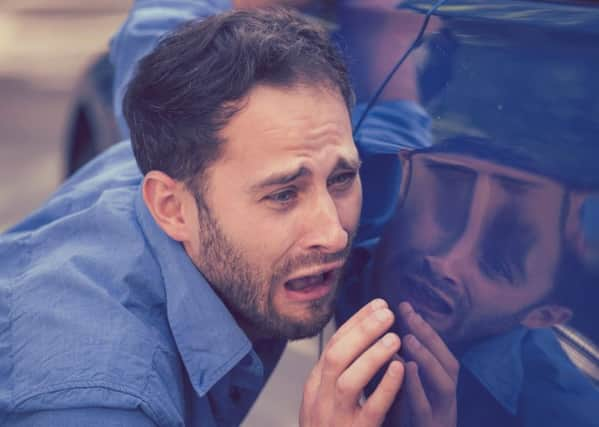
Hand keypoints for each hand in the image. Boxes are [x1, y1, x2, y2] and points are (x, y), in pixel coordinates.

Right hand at [300, 299, 404, 426]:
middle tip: (388, 312)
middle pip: (336, 356)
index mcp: (314, 387)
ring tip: (395, 337)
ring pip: (349, 380)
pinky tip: (401, 369)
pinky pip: (371, 409)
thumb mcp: (325, 401)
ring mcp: (335, 419)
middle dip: (362, 330)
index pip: (333, 346)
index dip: (356, 323)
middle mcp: (320, 400)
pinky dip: (386, 386)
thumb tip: (360, 337)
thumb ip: (338, 374)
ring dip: (372, 355)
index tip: (377, 305)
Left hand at [393, 302, 457, 426]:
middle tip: (407, 312)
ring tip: (409, 338)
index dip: (421, 327)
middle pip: (446, 362)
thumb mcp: (404, 396)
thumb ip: (398, 372)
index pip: (435, 352)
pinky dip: (418, 389)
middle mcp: (446, 400)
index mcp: (439, 388)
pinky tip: (408, 370)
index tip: (402, 304)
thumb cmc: (406, 425)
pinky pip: (426, 410)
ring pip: (444, 383)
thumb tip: (384, 340)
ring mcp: (443, 416)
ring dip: (427, 358)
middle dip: (428, 335)